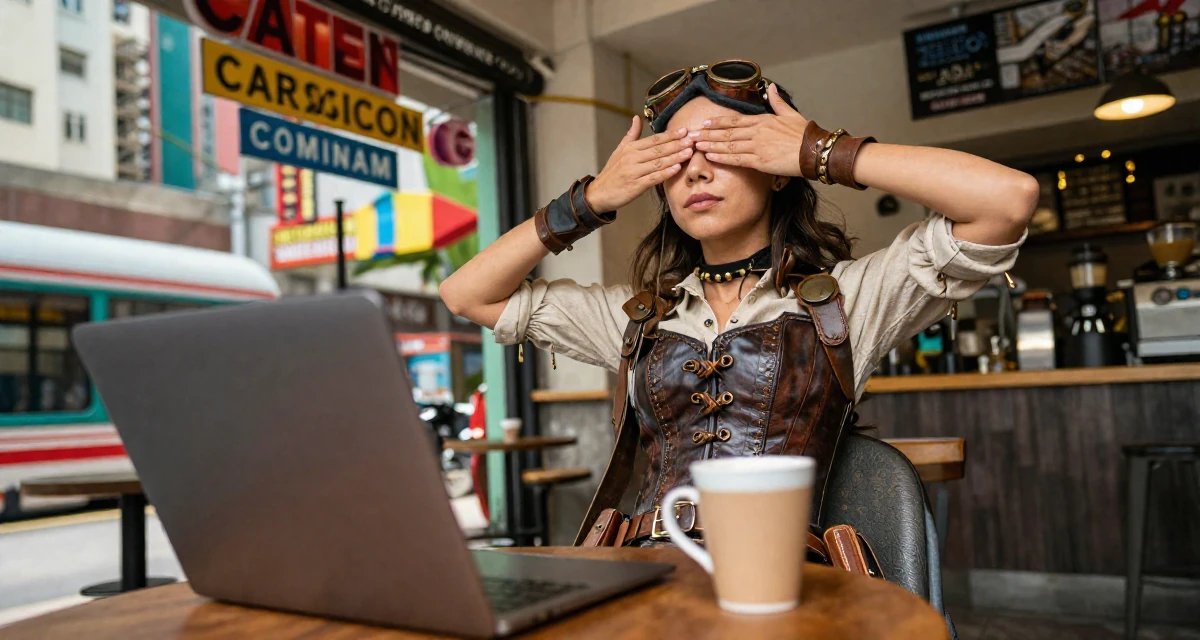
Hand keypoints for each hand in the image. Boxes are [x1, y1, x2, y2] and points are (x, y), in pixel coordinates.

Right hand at [585, 117, 693, 211]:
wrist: (599, 193)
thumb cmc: (612, 172)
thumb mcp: (619, 151)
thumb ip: (631, 135)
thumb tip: (636, 118)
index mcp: (630, 148)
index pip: (654, 139)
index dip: (670, 135)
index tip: (684, 131)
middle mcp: (632, 158)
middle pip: (658, 149)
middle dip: (676, 144)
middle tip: (692, 140)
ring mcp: (633, 172)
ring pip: (658, 163)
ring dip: (675, 157)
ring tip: (689, 153)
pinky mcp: (635, 186)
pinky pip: (653, 178)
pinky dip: (665, 173)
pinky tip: (677, 169)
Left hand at [690, 83, 806, 176]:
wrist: (815, 151)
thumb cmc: (805, 135)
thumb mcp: (791, 114)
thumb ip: (777, 101)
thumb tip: (770, 87)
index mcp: (763, 120)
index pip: (734, 120)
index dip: (717, 121)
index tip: (704, 122)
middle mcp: (757, 132)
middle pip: (727, 132)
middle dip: (707, 133)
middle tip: (691, 134)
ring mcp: (757, 146)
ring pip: (728, 144)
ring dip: (710, 144)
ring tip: (696, 145)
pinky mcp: (760, 161)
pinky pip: (737, 159)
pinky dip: (722, 157)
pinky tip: (710, 156)